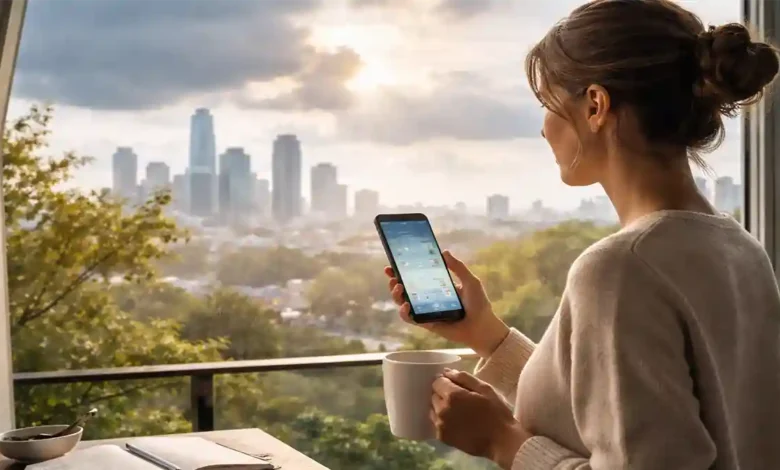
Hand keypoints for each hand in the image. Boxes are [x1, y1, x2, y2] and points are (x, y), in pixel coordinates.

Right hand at [384, 250, 508, 356]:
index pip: (415, 276)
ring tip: (399, 287)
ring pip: (402, 303)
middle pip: (404, 289)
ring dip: (396, 295)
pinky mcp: (426, 323)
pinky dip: (404, 312)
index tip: (392, 264)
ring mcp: (426, 311)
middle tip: (393, 276)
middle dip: (394, 282)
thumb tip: (444, 251)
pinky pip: (410, 319)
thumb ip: (458, 267)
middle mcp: (428, 298)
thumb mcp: (470, 281)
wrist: (483, 327)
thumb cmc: (479, 304)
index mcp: (436, 286)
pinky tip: (407, 305)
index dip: (401, 271)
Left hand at [431, 370, 528, 468]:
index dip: (446, 381)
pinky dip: (442, 419)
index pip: (437, 382)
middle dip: (443, 393)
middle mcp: (442, 410)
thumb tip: (446, 372)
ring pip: (433, 408)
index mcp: (452, 396)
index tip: (456, 385)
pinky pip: (436, 422)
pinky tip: (456, 422)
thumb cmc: (496, 412)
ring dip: (441, 407)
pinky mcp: (442, 437)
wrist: (502, 442)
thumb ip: (463, 377)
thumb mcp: (485, 388)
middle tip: (460, 399)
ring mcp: (440, 425)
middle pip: (433, 395)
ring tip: (458, 411)